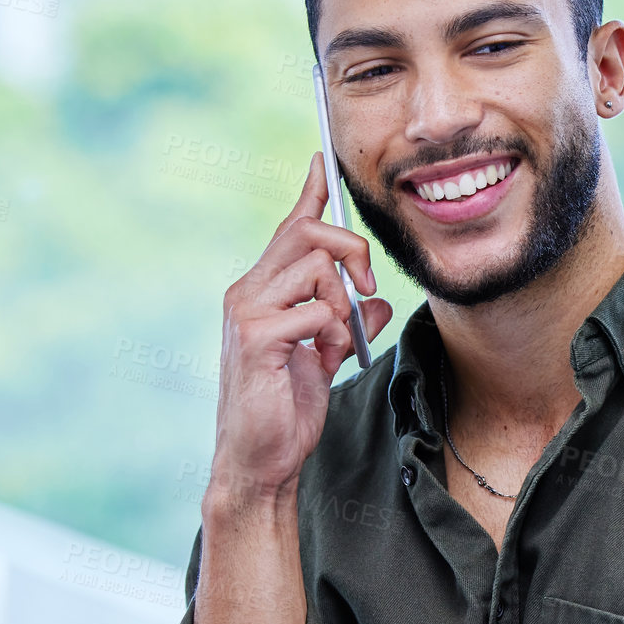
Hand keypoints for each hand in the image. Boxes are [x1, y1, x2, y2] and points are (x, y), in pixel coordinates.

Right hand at [208, 152, 393, 506]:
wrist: (262, 460)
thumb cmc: (285, 412)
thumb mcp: (326, 358)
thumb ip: (347, 324)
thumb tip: (375, 299)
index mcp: (262, 291)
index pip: (289, 229)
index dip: (310, 195)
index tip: (323, 163)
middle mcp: (248, 292)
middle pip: (308, 234)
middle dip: (351, 250)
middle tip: (366, 285)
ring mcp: (247, 312)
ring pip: (315, 268)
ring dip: (342, 304)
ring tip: (334, 341)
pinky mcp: (256, 337)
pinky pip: (316, 311)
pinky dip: (334, 333)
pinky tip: (322, 358)